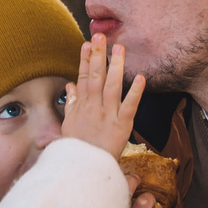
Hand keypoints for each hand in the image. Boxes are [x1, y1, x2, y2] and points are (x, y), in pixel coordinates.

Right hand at [60, 36, 144, 156]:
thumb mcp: (68, 125)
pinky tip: (140, 77)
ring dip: (115, 66)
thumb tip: (70, 85)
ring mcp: (108, 116)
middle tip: (102, 36)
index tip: (88, 44)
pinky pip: (129, 106)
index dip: (86, 60)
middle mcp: (93, 108)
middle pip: (96, 76)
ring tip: (119, 48)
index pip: (83, 78)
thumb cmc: (76, 150)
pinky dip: (135, 92)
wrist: (83, 171)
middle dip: (99, 55)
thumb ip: (71, 104)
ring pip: (112, 86)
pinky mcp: (122, 126)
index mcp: (81, 107)